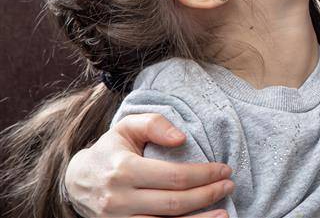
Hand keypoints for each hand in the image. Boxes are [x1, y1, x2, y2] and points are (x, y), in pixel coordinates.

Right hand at [64, 113, 234, 216]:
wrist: (76, 181)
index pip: (173, 176)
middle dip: (207, 195)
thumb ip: (155, 124)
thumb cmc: (110, 150)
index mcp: (124, 169)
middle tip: (228, 186)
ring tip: (224, 214)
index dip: (203, 175)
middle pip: (174, 203)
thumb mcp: (127, 127)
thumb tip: (181, 138)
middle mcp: (120, 199)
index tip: (224, 170)